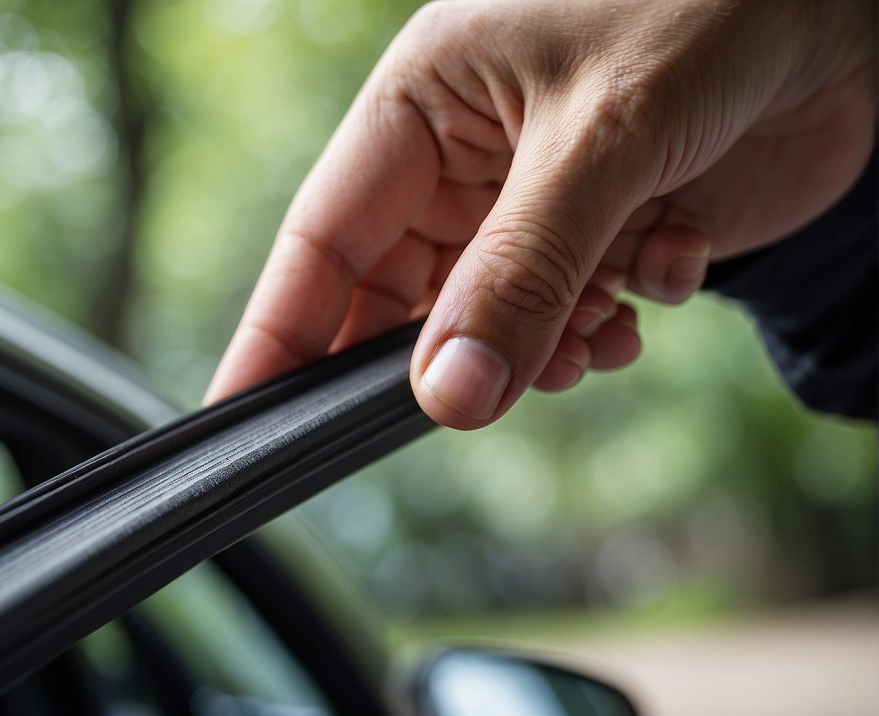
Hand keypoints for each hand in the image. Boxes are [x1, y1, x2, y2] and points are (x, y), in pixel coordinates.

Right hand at [206, 0, 873, 427]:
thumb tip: (449, 397)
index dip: (277, 335)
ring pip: (494, 324)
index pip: (319, 241)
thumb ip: (522, 272)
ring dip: (544, 346)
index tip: (241, 419)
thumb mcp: (602, 135)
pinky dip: (611, 325)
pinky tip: (660, 278)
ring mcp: (538, 201)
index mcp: (422, 109)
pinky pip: (577, 315)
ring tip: (600, 320)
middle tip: (470, 399)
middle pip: (403, 298)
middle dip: (441, 355)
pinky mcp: (610, 230)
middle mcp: (467, 161)